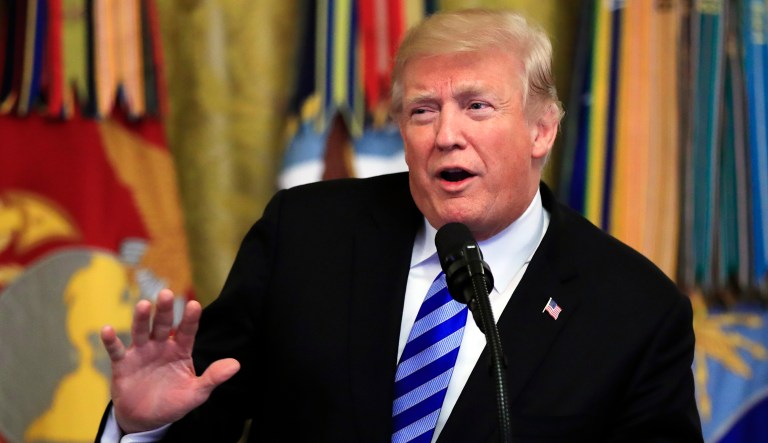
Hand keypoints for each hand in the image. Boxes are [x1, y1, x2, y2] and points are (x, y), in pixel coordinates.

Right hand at [100, 289, 239, 432]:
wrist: (146, 419)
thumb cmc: (173, 402)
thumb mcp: (196, 393)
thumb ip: (213, 377)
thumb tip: (236, 365)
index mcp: (181, 349)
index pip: (187, 331)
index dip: (191, 319)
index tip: (195, 305)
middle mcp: (161, 345)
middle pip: (163, 324)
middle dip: (165, 310)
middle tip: (166, 294)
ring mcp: (141, 352)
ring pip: (141, 331)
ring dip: (141, 319)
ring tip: (143, 305)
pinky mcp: (123, 363)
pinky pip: (116, 350)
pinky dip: (111, 340)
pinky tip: (107, 330)